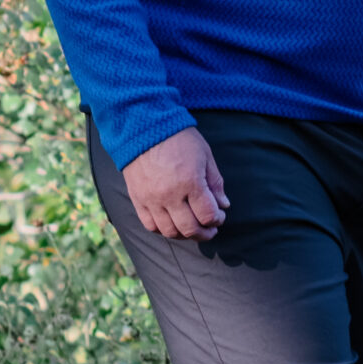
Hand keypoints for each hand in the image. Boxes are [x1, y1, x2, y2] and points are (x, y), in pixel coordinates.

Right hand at [124, 126, 228, 240]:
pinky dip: (163, 230)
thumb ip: (215, 182)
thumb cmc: (179, 139)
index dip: (217, 220)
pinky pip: (150, 225)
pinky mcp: (138, 199)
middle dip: (204, 233)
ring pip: (169, 231)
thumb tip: (224, 205)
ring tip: (192, 229)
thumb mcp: (205, 155)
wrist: (143, 128)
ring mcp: (151, 199)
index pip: (207, 215)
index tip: (220, 215)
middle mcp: (170, 195)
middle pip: (189, 228)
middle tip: (210, 230)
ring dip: (185, 235)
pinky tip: (173, 225)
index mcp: (190, 182)